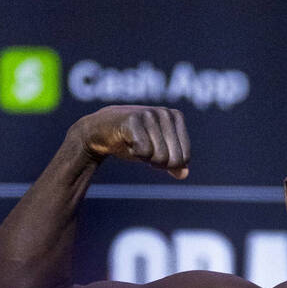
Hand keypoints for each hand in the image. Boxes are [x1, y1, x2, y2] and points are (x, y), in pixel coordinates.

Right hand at [72, 106, 189, 178]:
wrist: (101, 130)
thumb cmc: (133, 140)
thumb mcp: (158, 152)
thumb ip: (174, 164)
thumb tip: (184, 174)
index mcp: (176, 117)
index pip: (185, 157)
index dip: (168, 163)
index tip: (154, 150)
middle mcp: (165, 113)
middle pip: (175, 160)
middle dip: (158, 163)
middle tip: (143, 149)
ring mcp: (149, 114)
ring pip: (160, 157)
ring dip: (145, 158)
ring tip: (135, 143)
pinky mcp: (133, 120)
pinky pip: (145, 152)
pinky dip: (135, 153)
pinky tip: (127, 141)